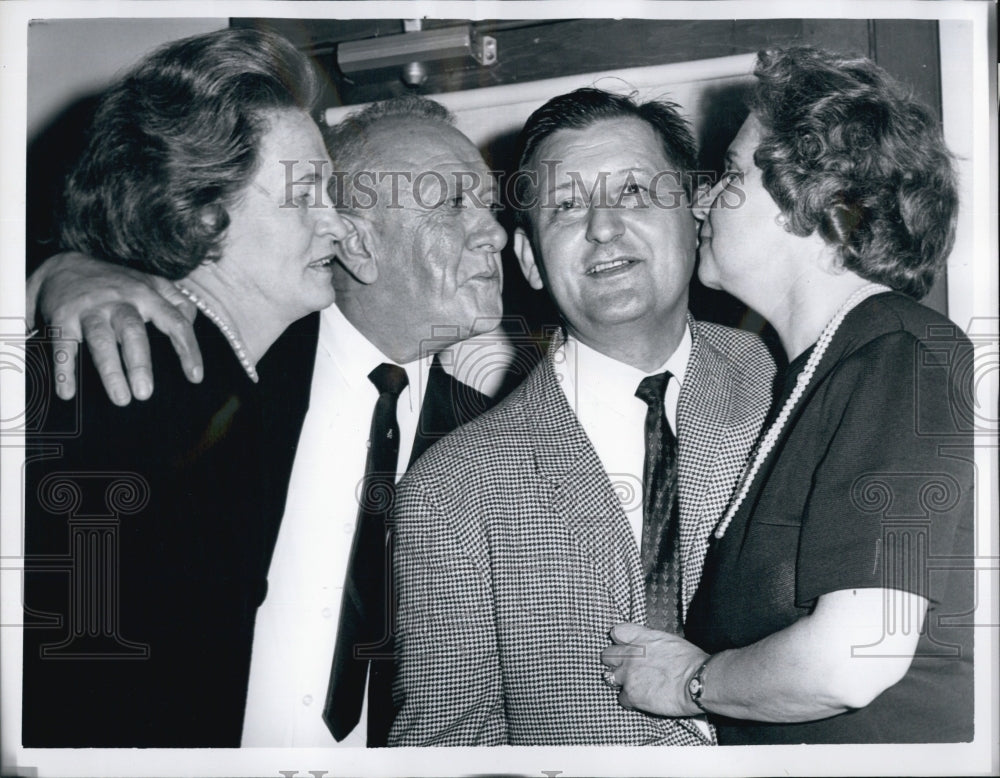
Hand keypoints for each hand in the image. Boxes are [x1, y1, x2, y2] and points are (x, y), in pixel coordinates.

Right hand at [29, 252, 201, 404]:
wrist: (66, 264)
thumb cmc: (119, 284)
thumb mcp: (152, 283)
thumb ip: (178, 302)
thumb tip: (191, 323)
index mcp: (147, 295)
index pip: (175, 321)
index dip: (188, 349)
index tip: (195, 377)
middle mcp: (120, 301)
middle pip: (133, 331)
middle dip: (139, 363)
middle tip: (145, 393)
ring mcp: (90, 308)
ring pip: (100, 340)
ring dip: (110, 371)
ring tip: (121, 399)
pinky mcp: (62, 316)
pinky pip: (63, 345)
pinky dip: (64, 369)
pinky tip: (68, 393)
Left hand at [601, 623, 707, 717]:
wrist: (696, 681)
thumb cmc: (691, 662)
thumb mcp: (669, 642)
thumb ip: (652, 644)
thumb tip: (650, 650)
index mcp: (642, 637)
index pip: (617, 632)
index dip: (619, 640)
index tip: (623, 646)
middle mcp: (631, 654)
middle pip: (607, 656)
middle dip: (615, 662)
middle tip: (625, 669)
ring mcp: (628, 675)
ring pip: (610, 678)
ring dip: (621, 682)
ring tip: (633, 686)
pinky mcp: (630, 694)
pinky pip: (622, 699)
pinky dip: (630, 701)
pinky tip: (641, 700)